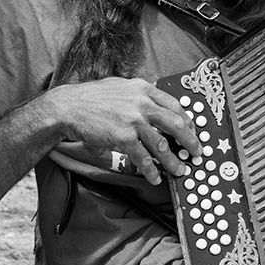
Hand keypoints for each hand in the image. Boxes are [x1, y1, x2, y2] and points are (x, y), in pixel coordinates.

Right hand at [48, 78, 203, 185]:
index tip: (193, 130)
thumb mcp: (119, 86)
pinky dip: (151, 170)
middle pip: (176, 123)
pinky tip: (154, 177)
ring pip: (162, 145)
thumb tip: (153, 103)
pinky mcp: (123, 137)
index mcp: (143, 88)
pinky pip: (143, 158)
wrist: (68, 107)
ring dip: (173, 161)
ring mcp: (133, 120)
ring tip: (179, 171)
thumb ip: (138, 94)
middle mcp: (141, 103)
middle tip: (197, 152)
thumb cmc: (91, 98)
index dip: (187, 119)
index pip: (174, 104)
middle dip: (190, 141)